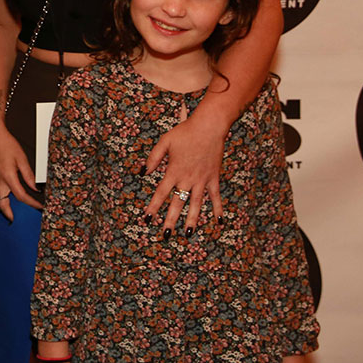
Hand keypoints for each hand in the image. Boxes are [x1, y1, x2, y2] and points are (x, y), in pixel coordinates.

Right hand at [0, 123, 40, 219]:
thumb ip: (28, 175)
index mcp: (8, 177)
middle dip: (9, 213)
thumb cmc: (6, 144)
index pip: (21, 196)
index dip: (32, 203)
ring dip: (0, 207)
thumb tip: (35, 187)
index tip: (39, 206)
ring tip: (7, 211)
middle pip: (2, 203)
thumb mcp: (22, 158)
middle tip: (16, 219)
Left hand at [144, 104, 225, 230]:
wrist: (209, 126)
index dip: (153, 207)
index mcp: (173, 171)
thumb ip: (153, 158)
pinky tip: (219, 222)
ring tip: (187, 234)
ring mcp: (202, 180)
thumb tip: (143, 173)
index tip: (146, 220)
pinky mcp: (214, 178)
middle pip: (177, 203)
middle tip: (165, 236)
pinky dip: (217, 209)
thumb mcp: (164, 142)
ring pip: (196, 204)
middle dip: (170, 220)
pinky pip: (216, 197)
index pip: (160, 193)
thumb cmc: (184, 132)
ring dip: (192, 220)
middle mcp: (187, 178)